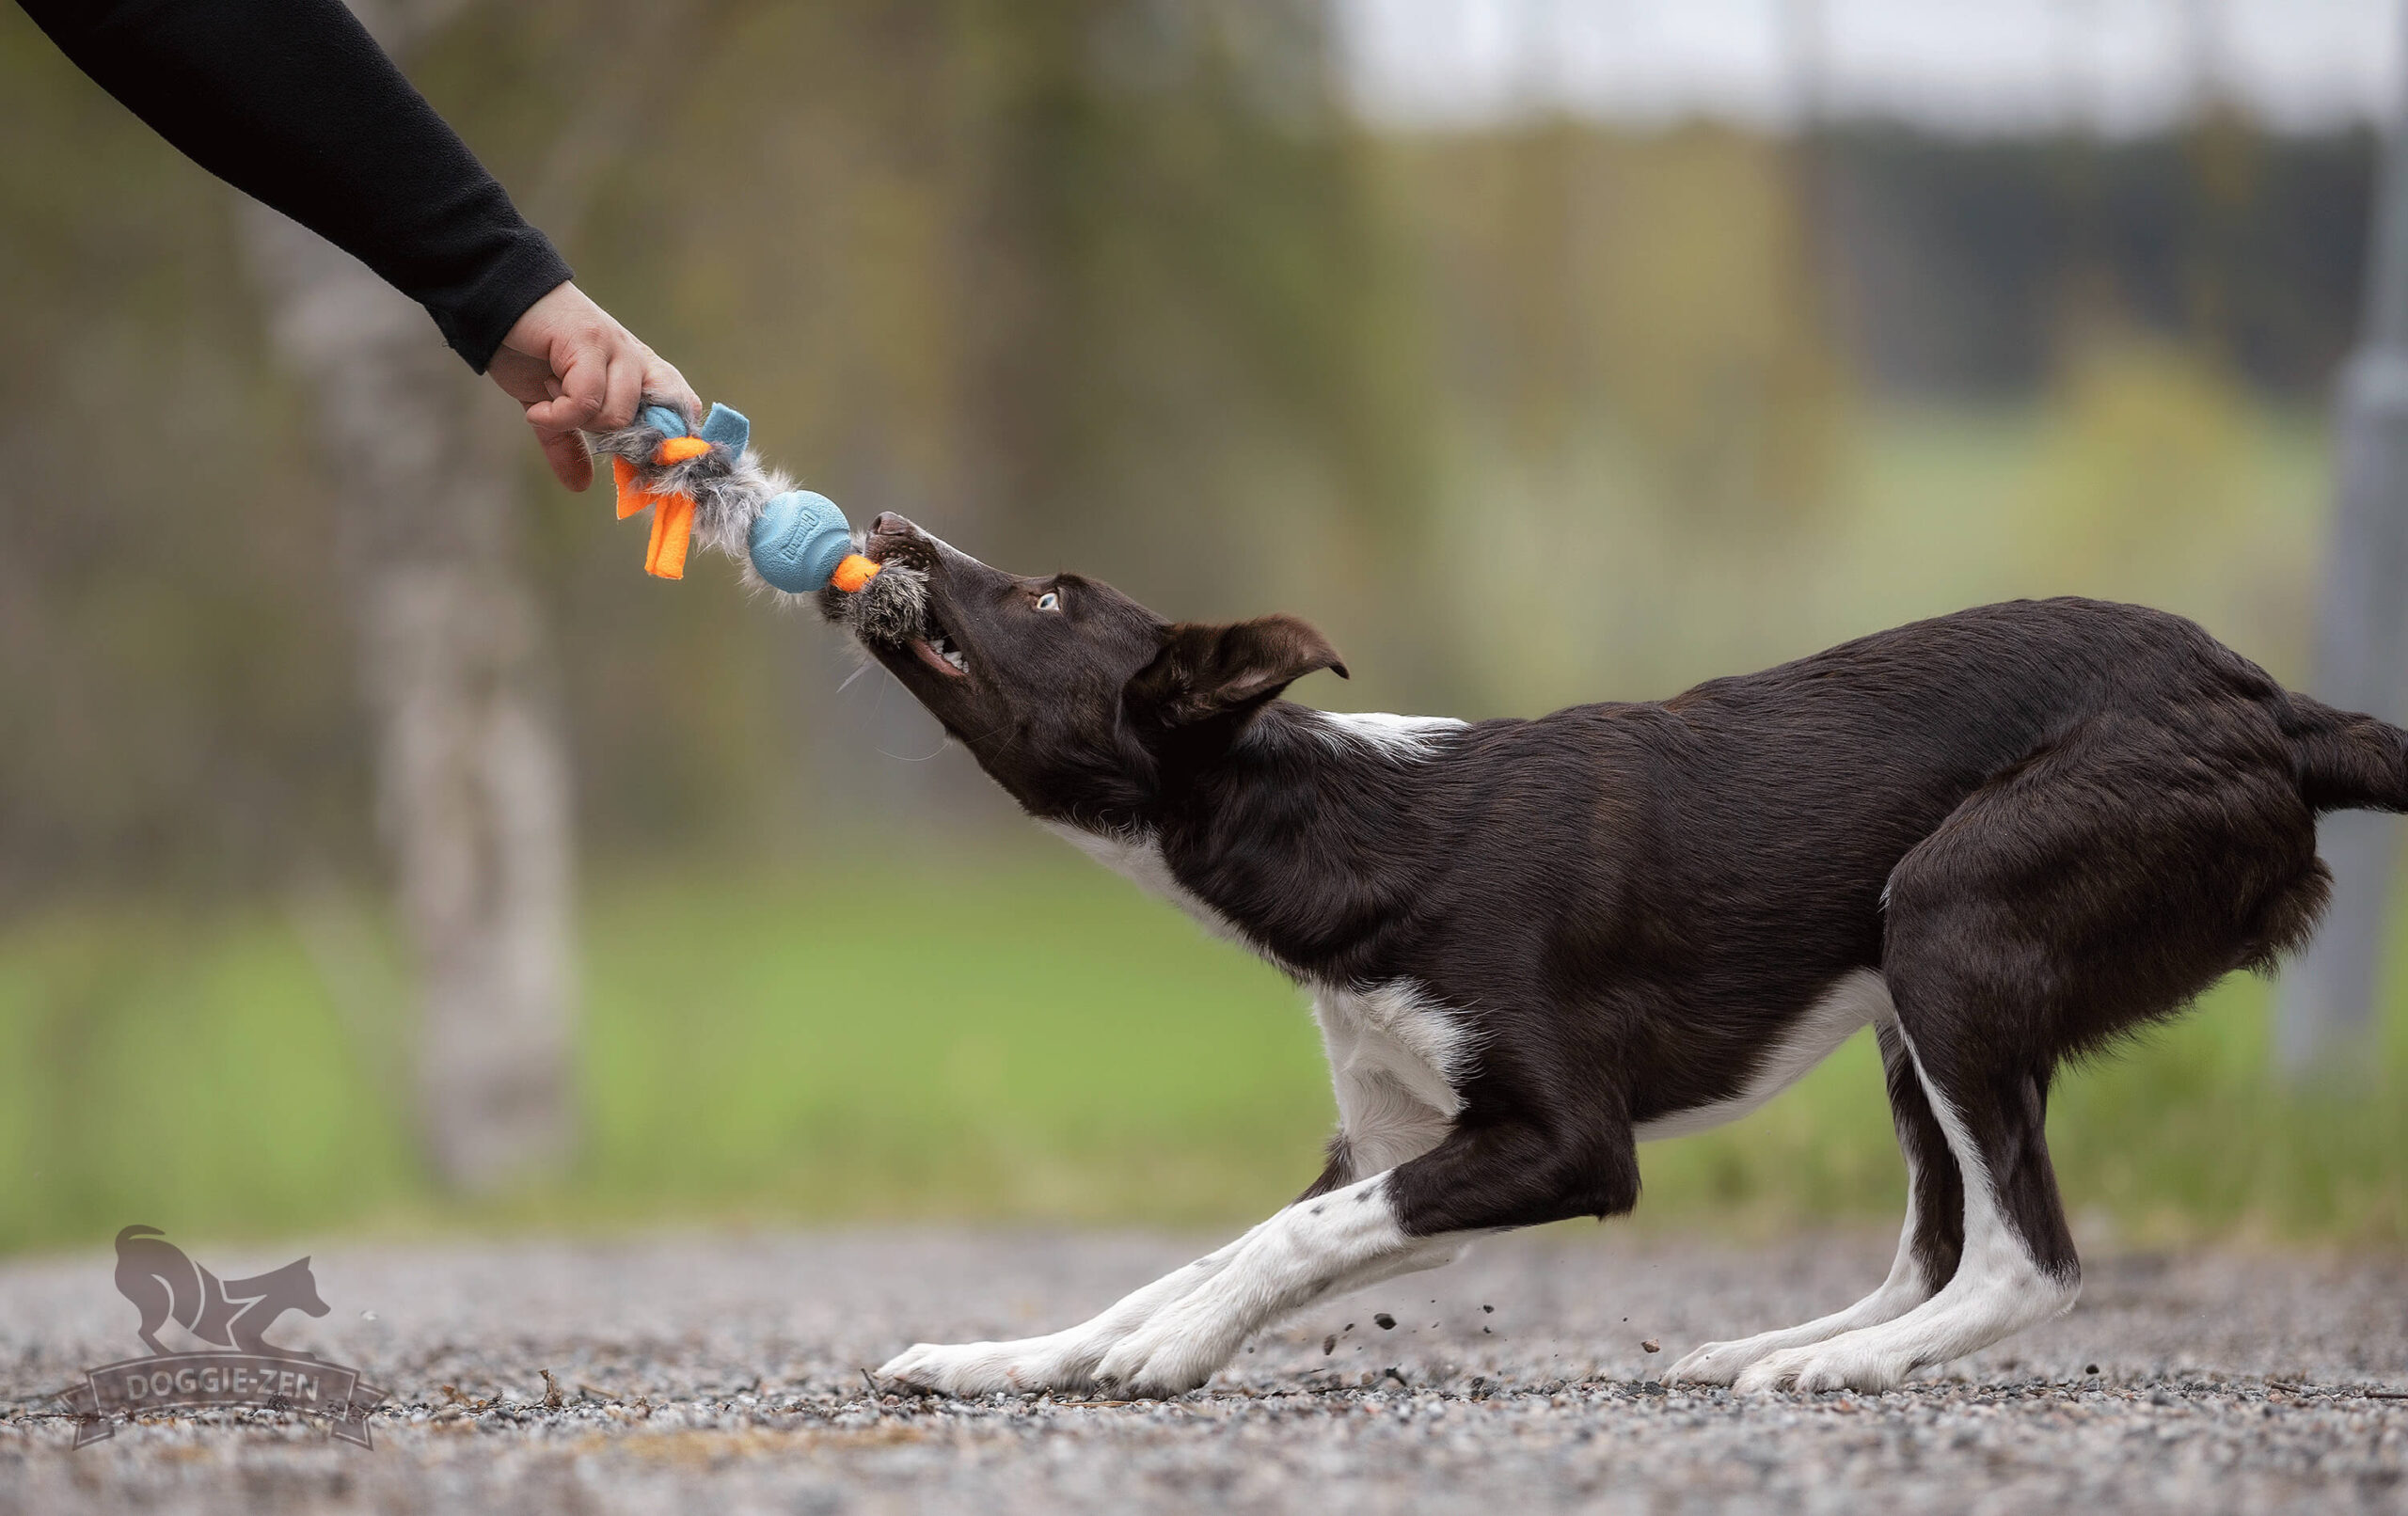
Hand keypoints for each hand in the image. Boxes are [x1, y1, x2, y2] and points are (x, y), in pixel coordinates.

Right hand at [487, 281, 701, 490]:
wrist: (495, 302)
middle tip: (576, 422)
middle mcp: (636, 359)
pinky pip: (587, 399)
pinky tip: (536, 409)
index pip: (683, 409)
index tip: (636, 462)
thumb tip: (579, 486)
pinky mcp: (589, 340)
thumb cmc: (529, 349)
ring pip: (619, 415)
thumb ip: (570, 444)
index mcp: (639, 372)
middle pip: (656, 424)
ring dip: (578, 420)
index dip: (670, 443)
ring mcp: (616, 347)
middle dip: (613, 438)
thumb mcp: (555, 406)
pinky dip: (558, 415)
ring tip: (551, 397)